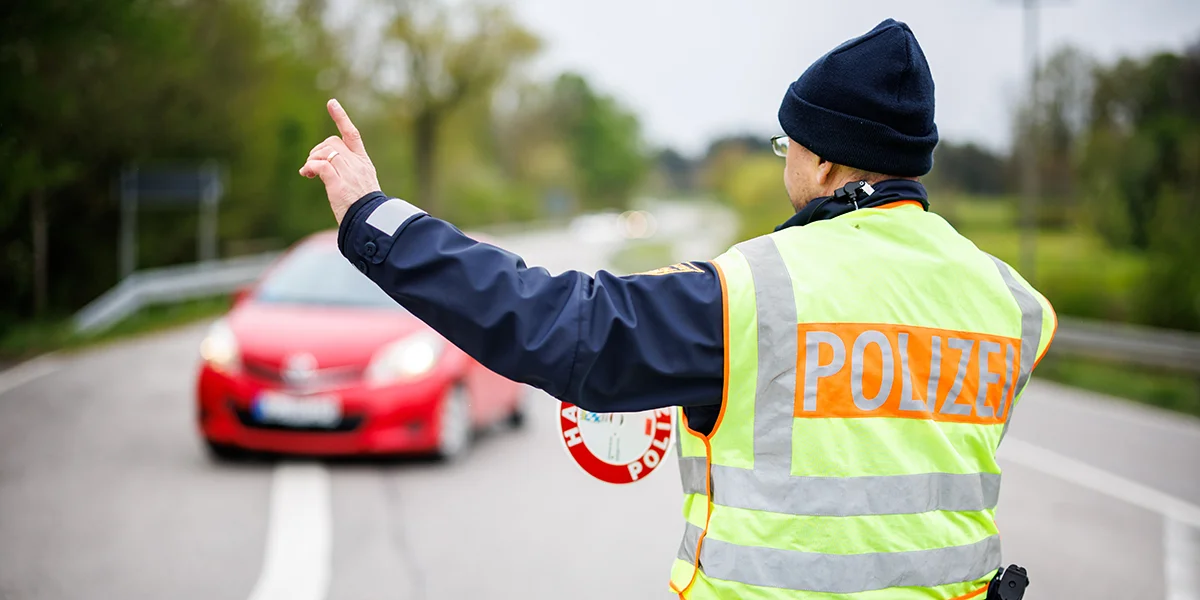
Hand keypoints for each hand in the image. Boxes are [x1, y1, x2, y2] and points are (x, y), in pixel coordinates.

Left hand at [299, 99, 381, 224]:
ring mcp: (348, 173)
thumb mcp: (359, 185)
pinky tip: (308, 175)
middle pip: (332, 142)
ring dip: (312, 160)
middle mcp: (357, 164)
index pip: (352, 134)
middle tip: (311, 167)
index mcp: (364, 163)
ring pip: (325, 152)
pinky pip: (320, 165)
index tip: (331, 103)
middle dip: (318, 150)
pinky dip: (311, 167)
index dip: (341, 117)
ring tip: (309, 173)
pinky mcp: (338, 184)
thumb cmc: (364, 209)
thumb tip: (318, 169)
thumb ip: (344, 172)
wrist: (370, 223)